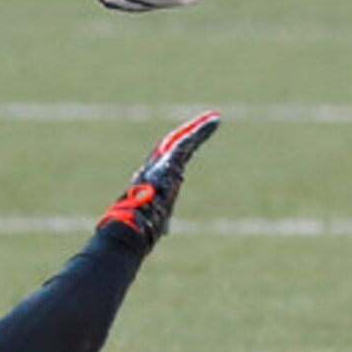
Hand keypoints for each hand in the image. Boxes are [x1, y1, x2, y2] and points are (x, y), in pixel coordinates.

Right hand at [99, 110, 220, 252]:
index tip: (197, 138)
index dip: (187, 145)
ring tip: (216, 118)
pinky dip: (200, 130)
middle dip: (195, 131)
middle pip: (180, 142)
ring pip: (185, 139)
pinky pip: (187, 141)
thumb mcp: (157, 219)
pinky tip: (212, 122)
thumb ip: (162, 220)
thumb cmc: (143, 224)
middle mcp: (159, 164)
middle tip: (210, 121)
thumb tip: (163, 232)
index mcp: (158, 175)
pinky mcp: (169, 161)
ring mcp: (163, 161)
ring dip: (201, 128)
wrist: (136, 222)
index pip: (175, 155)